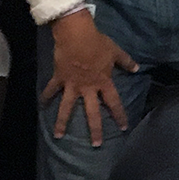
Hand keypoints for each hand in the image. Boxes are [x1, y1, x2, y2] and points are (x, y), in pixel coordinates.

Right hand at [42, 9, 136, 143]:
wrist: (76, 35)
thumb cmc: (98, 43)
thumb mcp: (115, 51)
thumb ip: (126, 61)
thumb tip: (137, 68)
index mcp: (103, 82)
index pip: (114, 102)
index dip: (119, 115)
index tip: (123, 127)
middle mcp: (88, 88)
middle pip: (92, 112)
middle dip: (94, 129)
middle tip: (96, 144)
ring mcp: (72, 85)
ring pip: (67, 107)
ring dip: (62, 122)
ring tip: (59, 136)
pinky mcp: (60, 78)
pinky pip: (51, 90)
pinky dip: (46, 96)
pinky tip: (41, 105)